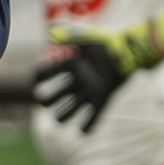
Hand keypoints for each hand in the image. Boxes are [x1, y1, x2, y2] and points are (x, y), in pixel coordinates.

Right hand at [35, 21, 163, 132]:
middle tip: (42, 102)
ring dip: (65, 115)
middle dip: (48, 99)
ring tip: (58, 120)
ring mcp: (90, 89)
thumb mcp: (86, 38)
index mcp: (71, 65)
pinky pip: (95, 114)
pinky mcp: (103, 97)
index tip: (36, 79)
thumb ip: (68, 35)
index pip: (49, 71)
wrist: (127, 53)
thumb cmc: (106, 43)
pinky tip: (82, 132)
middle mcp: (79, 79)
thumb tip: (50, 32)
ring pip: (73, 106)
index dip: (40, 75)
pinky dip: (89, 125)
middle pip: (58, 94)